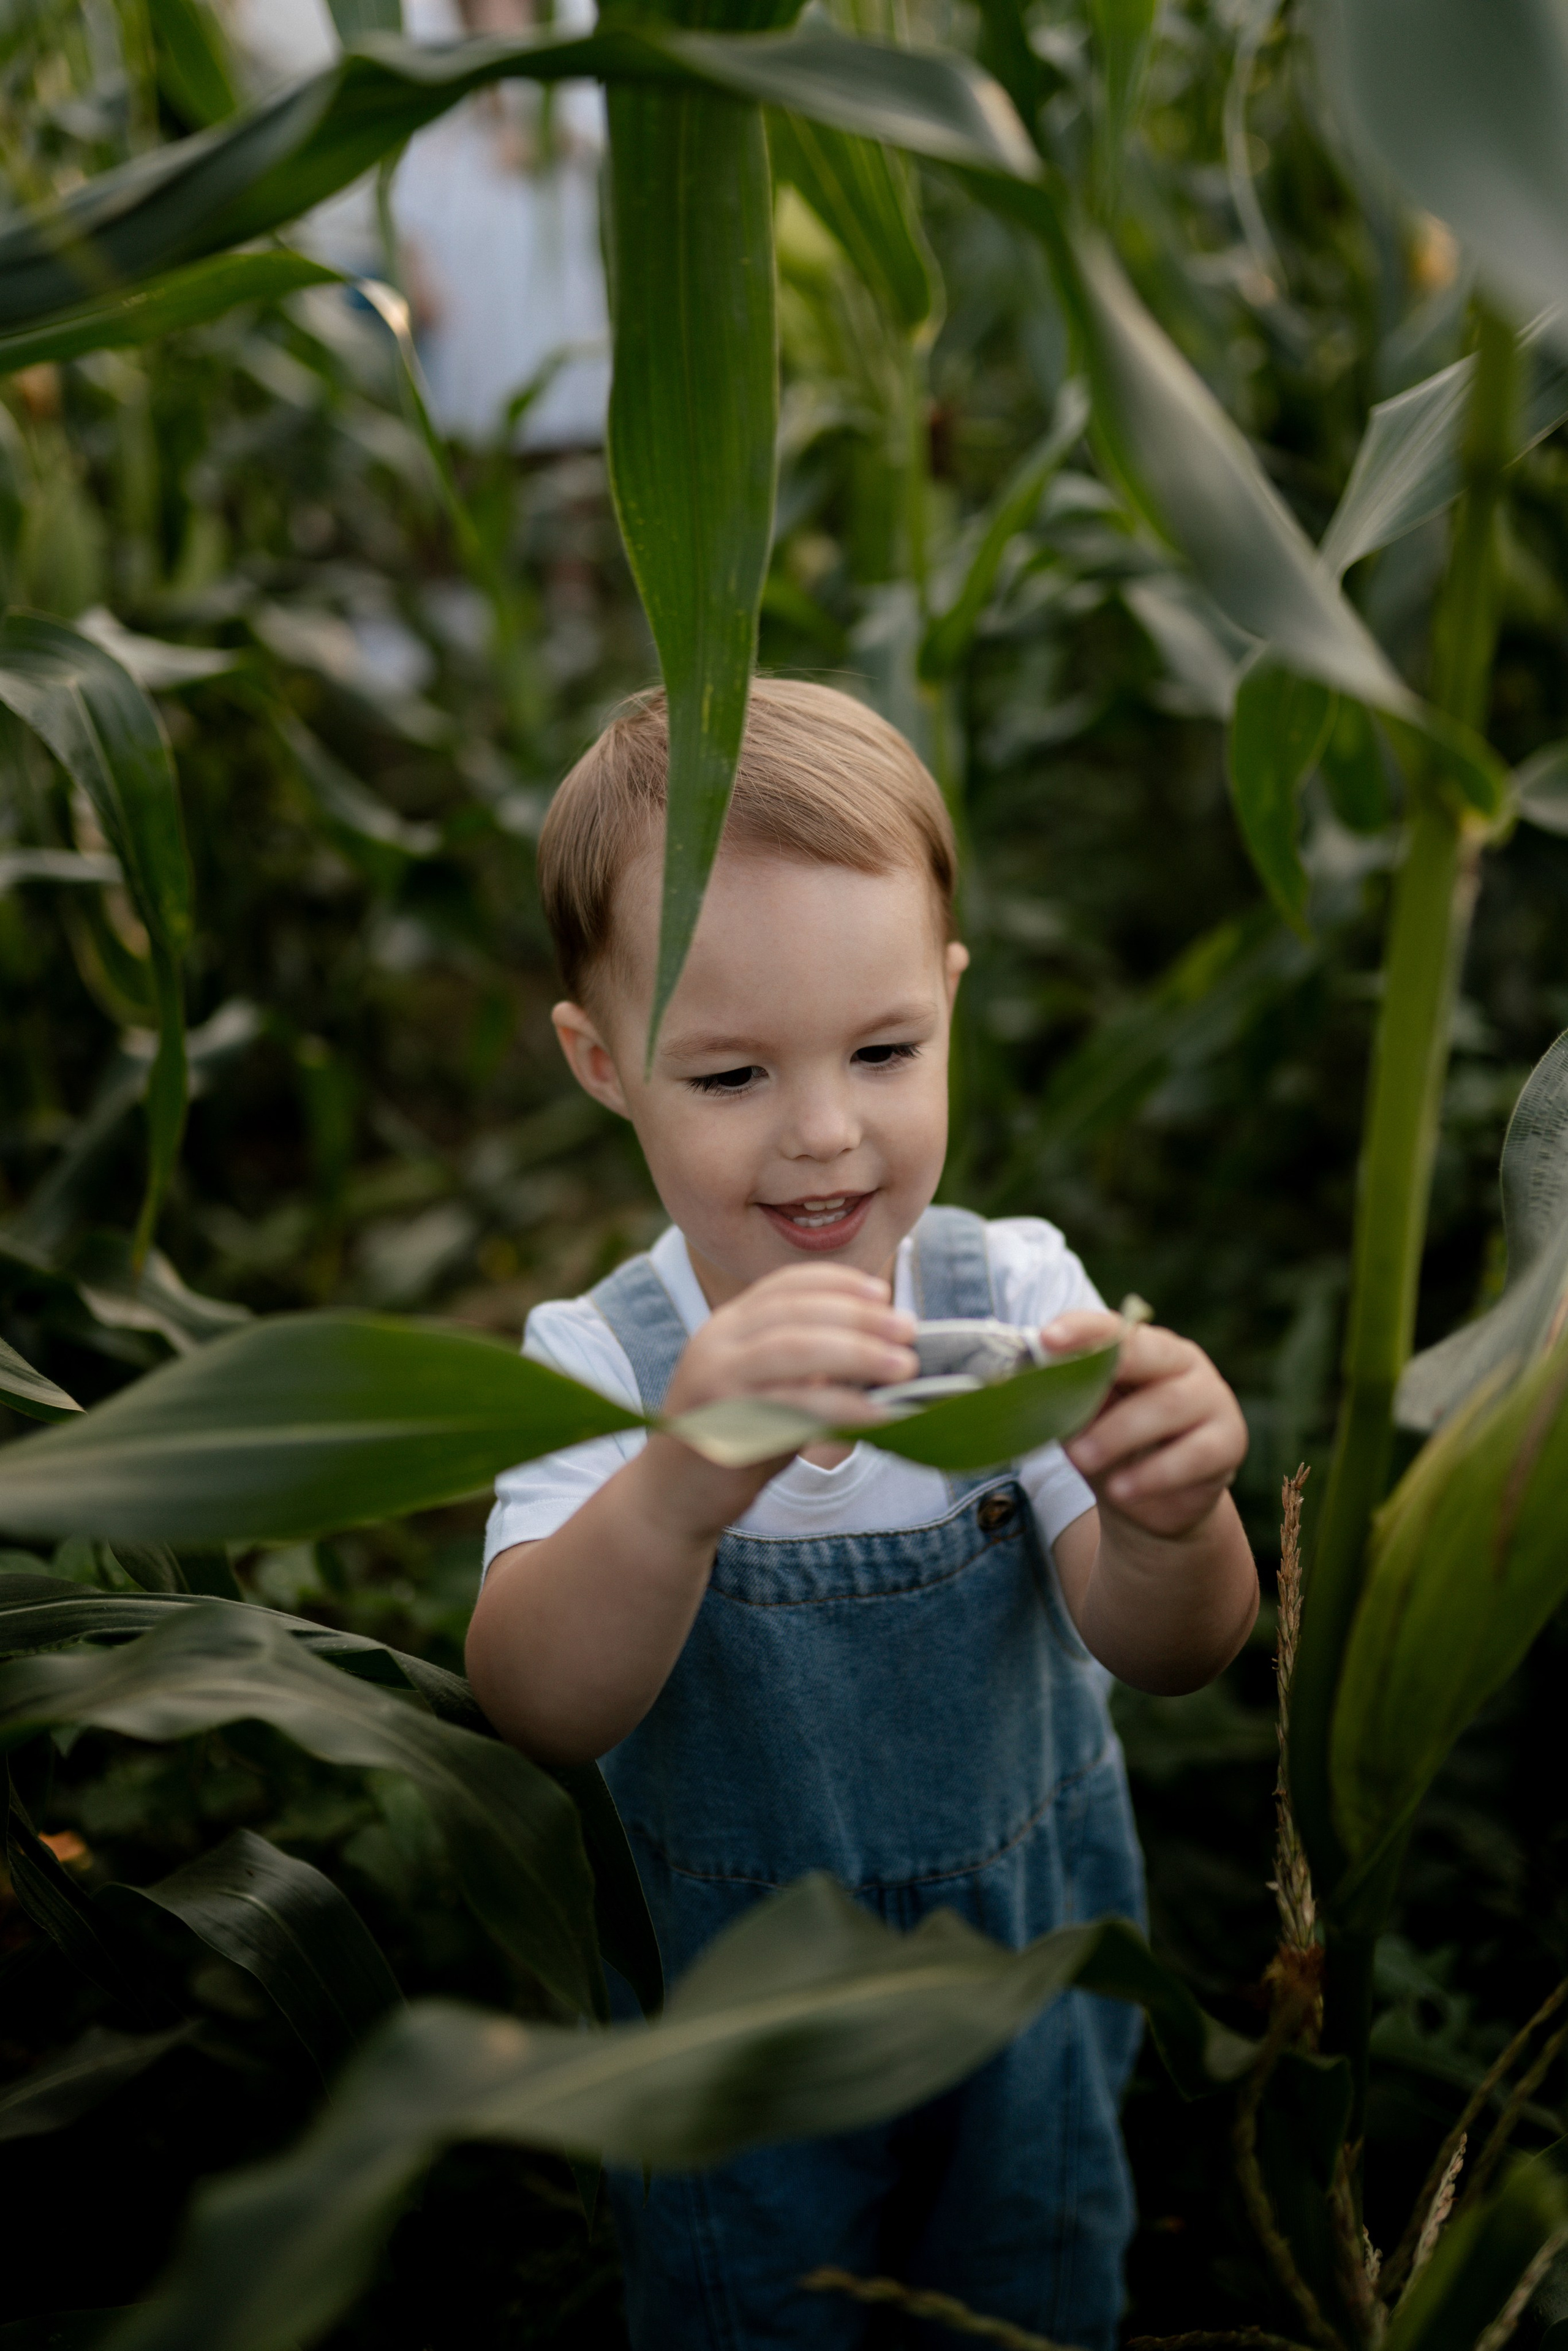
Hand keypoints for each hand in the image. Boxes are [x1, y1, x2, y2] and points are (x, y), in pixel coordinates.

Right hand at [649, 1266, 918, 1537]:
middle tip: (909, 1331)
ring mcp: (716, 1380)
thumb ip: (809, 1367)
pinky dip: (842, 1404)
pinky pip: (793, 1405)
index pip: (786, 1284)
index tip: (884, 1293)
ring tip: (904, 1366)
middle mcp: (716, 1342)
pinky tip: (877, 1414)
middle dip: (860, 1317)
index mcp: (727, 1325)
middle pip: (798, 1312)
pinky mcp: (724, 1423)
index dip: (839, 1283)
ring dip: (858, 1352)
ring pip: (795, 1348)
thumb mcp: (768, 1389)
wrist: (671, 1499)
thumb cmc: (733, 1441)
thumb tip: (882, 1352)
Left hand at [1042, 1310, 1247, 1542]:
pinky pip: (1194, 1455)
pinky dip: (1153, 1474)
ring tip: (1080, 1459)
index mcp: (1144, 1346)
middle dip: (1105, 1368)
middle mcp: (1183, 1363)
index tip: (1047, 1338)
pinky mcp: (1229, 1443)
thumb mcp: (1082, 1420)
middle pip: (1149, 1353)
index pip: (1115, 1327)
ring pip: (1169, 1405)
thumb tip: (1024, 1378)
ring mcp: (1212, 1399)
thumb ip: (1063, 1396)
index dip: (1083, 1330)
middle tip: (1063, 1393)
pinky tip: (1120, 1490)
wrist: (1154, 1502)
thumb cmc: (1112, 1446)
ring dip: (1118, 1432)